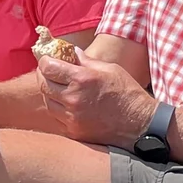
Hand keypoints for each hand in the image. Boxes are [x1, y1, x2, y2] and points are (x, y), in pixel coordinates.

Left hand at [37, 52, 153, 146]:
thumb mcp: (109, 69)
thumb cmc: (127, 93)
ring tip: (59, 88)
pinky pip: (57, 118)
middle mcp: (73, 99)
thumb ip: (86, 60)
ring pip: (48, 102)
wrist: (140, 124)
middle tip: (49, 72)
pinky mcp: (75, 131)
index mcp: (81, 79)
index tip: (47, 59)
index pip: (48, 67)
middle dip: (43, 75)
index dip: (45, 61)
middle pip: (43, 85)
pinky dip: (58, 109)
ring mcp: (72, 118)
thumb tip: (71, 51)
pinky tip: (68, 104)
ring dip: (50, 93)